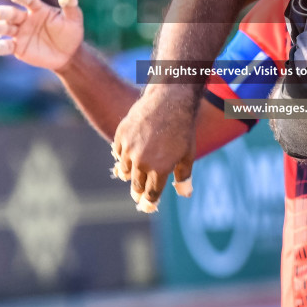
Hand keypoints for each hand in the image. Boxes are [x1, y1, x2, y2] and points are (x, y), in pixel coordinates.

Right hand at [0, 0, 83, 71]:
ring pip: (4, 28)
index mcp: (37, 8)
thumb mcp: (74, 17)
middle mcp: (25, 18)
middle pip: (10, 13)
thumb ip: (69, 2)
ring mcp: (19, 33)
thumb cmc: (71, 32)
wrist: (69, 54)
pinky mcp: (17, 48)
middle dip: (2, 12)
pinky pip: (5, 46)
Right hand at [111, 85, 197, 212]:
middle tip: (138, 195)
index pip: (151, 193)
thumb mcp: (188, 154)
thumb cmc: (182, 129)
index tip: (147, 206)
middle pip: (136, 185)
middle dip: (138, 192)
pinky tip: (127, 155)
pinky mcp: (121, 135)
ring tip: (132, 174)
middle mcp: (142, 161)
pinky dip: (122, 156)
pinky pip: (118, 153)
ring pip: (125, 170)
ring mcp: (129, 148)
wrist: (170, 100)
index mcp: (160, 169)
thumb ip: (184, 176)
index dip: (149, 202)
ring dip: (129, 174)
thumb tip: (184, 194)